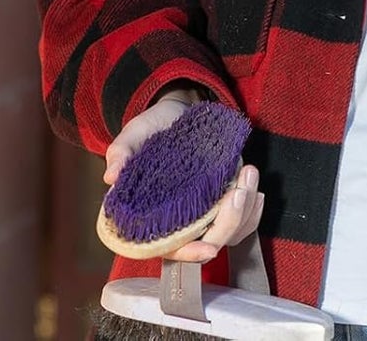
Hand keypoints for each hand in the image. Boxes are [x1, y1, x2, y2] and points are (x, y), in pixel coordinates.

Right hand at [104, 88, 263, 263]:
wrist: (177, 112)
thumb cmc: (151, 128)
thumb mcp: (133, 135)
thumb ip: (121, 153)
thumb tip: (111, 177)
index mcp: (154, 215)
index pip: (169, 247)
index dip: (187, 253)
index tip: (207, 248)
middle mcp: (181, 222)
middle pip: (208, 242)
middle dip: (229, 222)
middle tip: (239, 190)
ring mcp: (205, 214)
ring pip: (230, 233)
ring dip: (245, 211)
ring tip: (249, 173)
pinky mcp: (222, 203)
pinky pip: (244, 221)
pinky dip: (254, 210)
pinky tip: (255, 188)